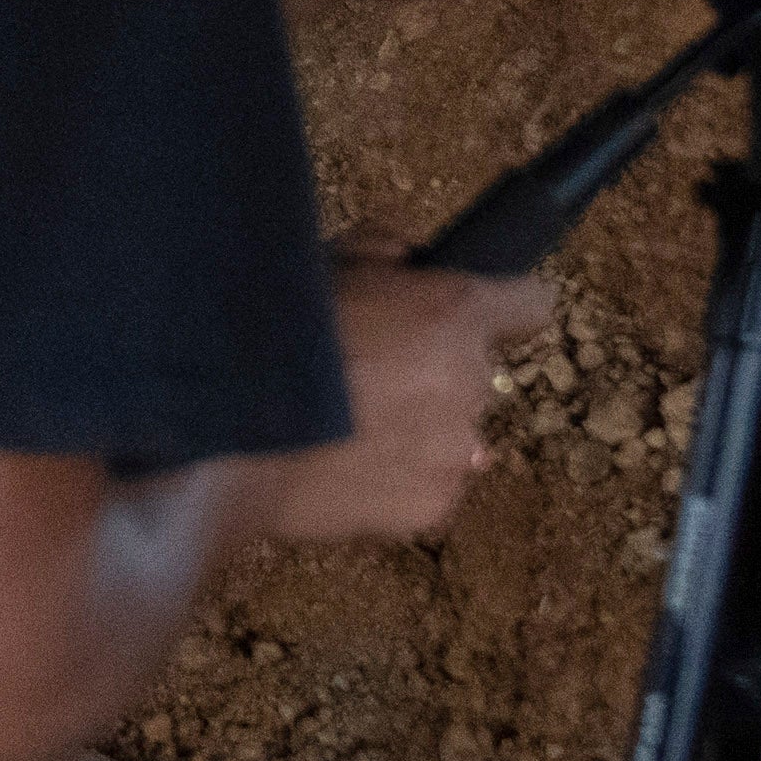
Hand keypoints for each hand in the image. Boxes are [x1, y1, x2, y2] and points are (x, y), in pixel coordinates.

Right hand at [263, 264, 553, 541]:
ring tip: (346, 427)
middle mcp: (470, 380)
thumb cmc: (271, 341)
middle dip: (433, 371)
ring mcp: (455, 450)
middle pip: (475, 372)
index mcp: (453, 311)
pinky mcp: (432, 506)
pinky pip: (426, 485)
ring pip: (451, 432)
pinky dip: (394, 478)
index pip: (530, 303)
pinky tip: (341, 465)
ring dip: (414, 427)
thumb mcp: (324, 261)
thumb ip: (385, 254)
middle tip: (367, 372)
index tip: (475, 314)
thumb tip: (411, 267)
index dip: (504, 306)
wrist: (229, 441)